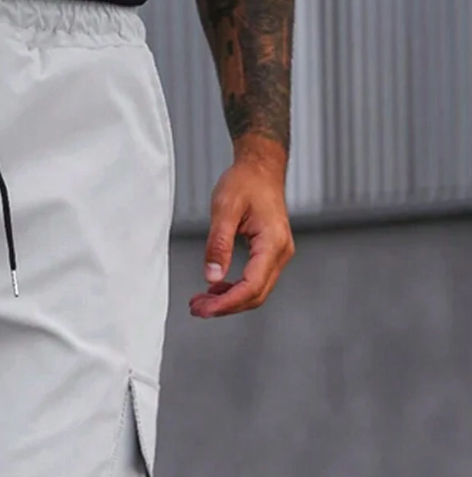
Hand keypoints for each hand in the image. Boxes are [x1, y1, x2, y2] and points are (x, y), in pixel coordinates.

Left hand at [189, 139, 294, 318]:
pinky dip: (234, 290)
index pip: (252, 286)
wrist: (261, 167)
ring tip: (201, 302)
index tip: (205, 309)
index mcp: (272, 242)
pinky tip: (215, 290)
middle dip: (225, 307)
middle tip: (196, 309)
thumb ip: (218, 244)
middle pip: (255, 295)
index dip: (227, 303)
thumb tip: (212, 277)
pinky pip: (254, 281)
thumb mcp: (225, 209)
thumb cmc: (246, 181)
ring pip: (255, 292)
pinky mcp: (270, 254)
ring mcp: (277, 254)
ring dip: (228, 301)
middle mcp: (280, 252)